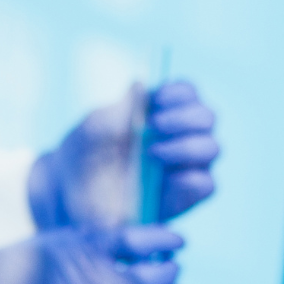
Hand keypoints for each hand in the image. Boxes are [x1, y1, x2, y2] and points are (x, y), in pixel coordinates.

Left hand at [29, 80, 219, 230]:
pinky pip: (206, 185)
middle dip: (186, 118)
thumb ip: (118, 110)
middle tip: (154, 125)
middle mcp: (180, 136)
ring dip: (186, 146)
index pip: (188, 94)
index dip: (180, 92)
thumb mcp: (93, 131)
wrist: (71, 198)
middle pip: (208, 118)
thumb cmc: (84, 156)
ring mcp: (185, 166)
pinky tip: (167, 178)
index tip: (158, 98)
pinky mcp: (184, 197)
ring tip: (152, 152)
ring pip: (212, 148)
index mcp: (161, 112)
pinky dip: (191, 178)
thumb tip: (140, 84)